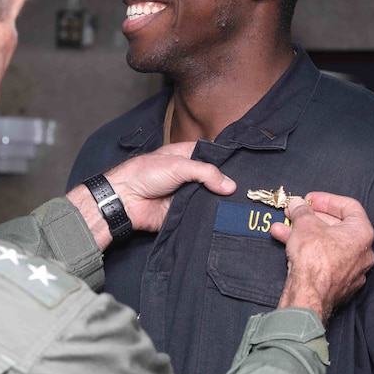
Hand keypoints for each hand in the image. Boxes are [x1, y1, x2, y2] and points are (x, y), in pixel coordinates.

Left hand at [67, 142, 235, 249]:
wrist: (126, 200)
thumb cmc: (144, 174)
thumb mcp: (178, 165)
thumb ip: (206, 172)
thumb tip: (230, 185)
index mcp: (185, 156)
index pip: (211, 156)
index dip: (225, 161)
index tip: (244, 167)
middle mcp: (187, 175)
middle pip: (213, 179)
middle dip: (226, 184)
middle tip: (247, 189)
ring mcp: (186, 194)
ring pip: (209, 198)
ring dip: (219, 201)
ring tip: (240, 204)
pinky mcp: (183, 212)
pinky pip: (200, 214)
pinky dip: (209, 216)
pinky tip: (224, 217)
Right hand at [269, 191, 373, 323]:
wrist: (309, 295)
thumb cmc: (314, 258)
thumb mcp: (304, 224)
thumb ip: (302, 211)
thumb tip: (298, 204)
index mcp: (362, 234)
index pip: (349, 207)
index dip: (327, 200)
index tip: (310, 199)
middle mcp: (363, 252)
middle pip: (336, 227)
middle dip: (311, 218)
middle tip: (295, 213)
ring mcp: (352, 270)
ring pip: (326, 245)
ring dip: (304, 234)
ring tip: (281, 229)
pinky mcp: (339, 284)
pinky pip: (324, 261)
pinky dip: (308, 251)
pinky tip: (288, 245)